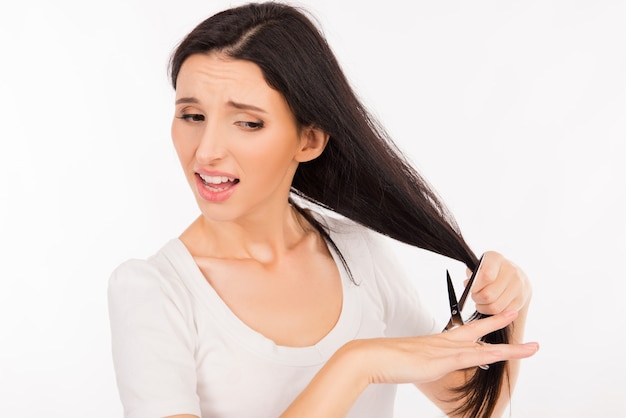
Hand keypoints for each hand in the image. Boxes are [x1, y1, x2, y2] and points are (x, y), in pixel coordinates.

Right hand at [351, 310, 537, 385]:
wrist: (373, 357)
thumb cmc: (388, 360)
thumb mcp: (410, 360)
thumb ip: (423, 361)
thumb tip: (424, 365)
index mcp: (437, 341)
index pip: (464, 332)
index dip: (481, 327)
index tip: (494, 320)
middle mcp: (445, 341)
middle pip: (478, 330)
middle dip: (499, 323)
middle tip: (516, 312)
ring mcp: (446, 349)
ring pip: (486, 346)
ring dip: (511, 347)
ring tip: (533, 346)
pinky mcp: (444, 359)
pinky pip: (476, 356)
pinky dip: (496, 354)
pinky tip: (510, 354)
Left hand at [468, 251, 531, 315]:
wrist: (517, 277)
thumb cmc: (492, 271)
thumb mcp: (480, 267)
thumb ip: (472, 275)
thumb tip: (468, 284)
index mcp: (496, 258)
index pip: (486, 276)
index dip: (475, 286)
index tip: (471, 289)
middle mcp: (510, 270)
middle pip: (488, 294)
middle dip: (477, 298)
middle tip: (475, 296)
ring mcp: (518, 286)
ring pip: (495, 306)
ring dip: (483, 307)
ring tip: (481, 302)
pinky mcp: (521, 300)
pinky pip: (502, 313)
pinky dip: (493, 313)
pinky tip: (491, 305)